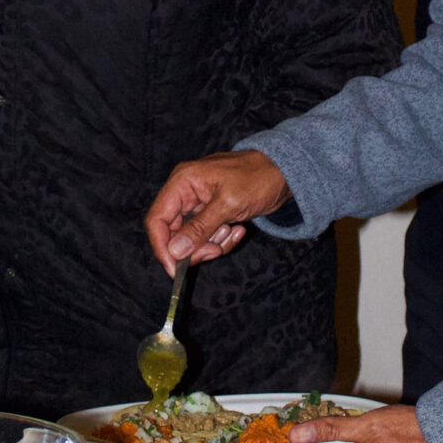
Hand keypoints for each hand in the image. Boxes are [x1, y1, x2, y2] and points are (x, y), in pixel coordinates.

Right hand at [145, 150, 288, 268]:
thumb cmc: (257, 178)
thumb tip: (175, 251)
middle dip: (193, 248)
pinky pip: (206, 236)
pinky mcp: (211, 213)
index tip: (174, 269)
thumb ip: (200, 227)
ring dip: (211, 243)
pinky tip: (238, 230)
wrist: (284, 172)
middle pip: (173, 233)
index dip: (162, 247)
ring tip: (233, 231)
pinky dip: (221, 240)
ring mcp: (198, 204)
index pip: (157, 219)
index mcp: (182, 182)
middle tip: (215, 252)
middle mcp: (185, 192)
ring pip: (191, 238)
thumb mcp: (228, 204)